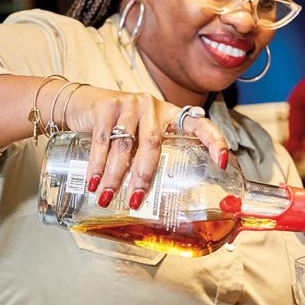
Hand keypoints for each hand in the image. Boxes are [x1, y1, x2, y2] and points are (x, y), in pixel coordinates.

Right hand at [61, 87, 228, 207]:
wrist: (82, 103)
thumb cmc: (119, 126)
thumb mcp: (141, 134)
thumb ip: (154, 154)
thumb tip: (165, 198)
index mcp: (170, 115)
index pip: (199, 124)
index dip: (214, 141)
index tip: (223, 163)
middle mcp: (152, 106)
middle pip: (153, 145)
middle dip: (143, 177)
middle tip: (136, 201)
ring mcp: (129, 103)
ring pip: (125, 146)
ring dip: (115, 176)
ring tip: (107, 197)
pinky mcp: (106, 106)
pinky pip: (103, 141)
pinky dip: (97, 165)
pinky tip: (94, 181)